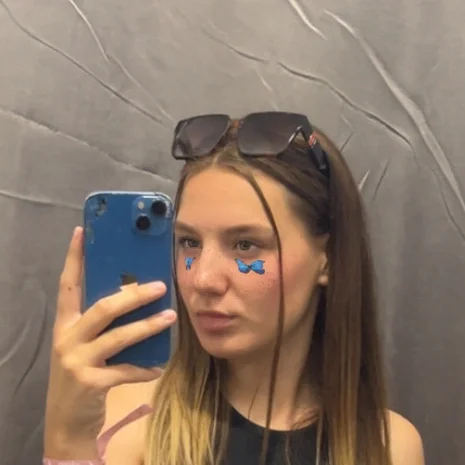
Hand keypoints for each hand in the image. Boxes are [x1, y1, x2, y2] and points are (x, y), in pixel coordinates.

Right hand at [44, 227, 176, 456]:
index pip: (68, 283)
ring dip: (147, 326)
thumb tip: (137, 291)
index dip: (75, 257)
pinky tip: (159, 366)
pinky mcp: (90, 383)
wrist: (66, 418)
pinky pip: (125, 371)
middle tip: (161, 285)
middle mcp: (67, 337)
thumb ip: (102, 321)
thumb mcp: (85, 342)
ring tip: (170, 316)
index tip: (83, 231)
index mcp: (66, 322)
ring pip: (118, 337)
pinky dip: (144, 367)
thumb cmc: (82, 370)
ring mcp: (76, 360)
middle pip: (103, 307)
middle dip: (133, 295)